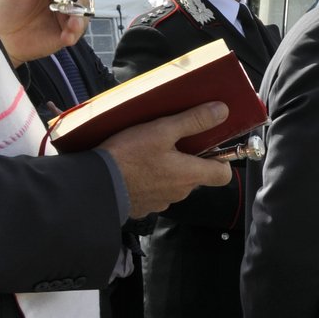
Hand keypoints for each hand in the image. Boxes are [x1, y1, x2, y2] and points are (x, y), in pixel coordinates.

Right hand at [98, 102, 233, 218]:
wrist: (95, 185)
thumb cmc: (128, 158)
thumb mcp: (162, 130)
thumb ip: (193, 121)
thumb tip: (221, 112)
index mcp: (190, 175)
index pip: (223, 175)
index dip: (221, 160)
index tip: (210, 146)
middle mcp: (179, 193)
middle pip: (196, 176)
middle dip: (190, 159)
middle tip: (173, 141)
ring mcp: (161, 202)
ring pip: (174, 183)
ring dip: (168, 169)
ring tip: (150, 152)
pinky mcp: (142, 206)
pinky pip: (154, 191)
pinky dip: (150, 180)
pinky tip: (136, 167)